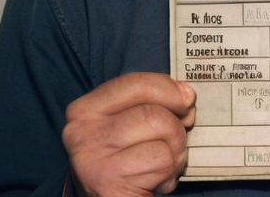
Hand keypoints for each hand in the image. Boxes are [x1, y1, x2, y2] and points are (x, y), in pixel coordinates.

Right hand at [62, 72, 195, 196]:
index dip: (169, 89)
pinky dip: (169, 174)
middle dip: (176, 128)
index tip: (187, 100)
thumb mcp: (126, 121)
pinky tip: (154, 182)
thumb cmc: (122, 158)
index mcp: (85, 109)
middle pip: (154, 114)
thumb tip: (185, 95)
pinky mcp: (110, 187)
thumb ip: (150, 101)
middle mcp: (82, 134)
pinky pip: (162, 164)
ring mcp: (94, 162)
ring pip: (163, 137)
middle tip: (176, 141)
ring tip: (162, 165)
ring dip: (175, 153)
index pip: (136, 84)